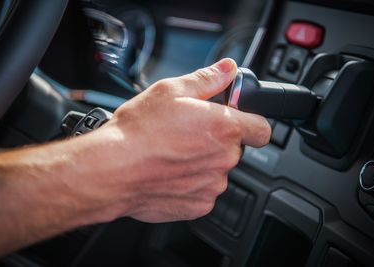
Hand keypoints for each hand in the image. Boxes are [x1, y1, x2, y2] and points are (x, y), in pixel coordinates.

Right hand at [73, 58, 270, 222]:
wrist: (112, 170)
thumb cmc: (138, 131)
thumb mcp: (171, 90)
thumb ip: (208, 79)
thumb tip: (228, 69)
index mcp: (224, 127)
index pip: (262, 128)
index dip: (251, 122)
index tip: (238, 120)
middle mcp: (224, 159)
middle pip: (235, 148)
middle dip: (217, 140)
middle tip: (189, 133)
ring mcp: (212, 185)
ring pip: (217, 170)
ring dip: (203, 162)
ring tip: (174, 153)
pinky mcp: (199, 205)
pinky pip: (203, 191)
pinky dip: (191, 183)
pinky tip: (170, 172)